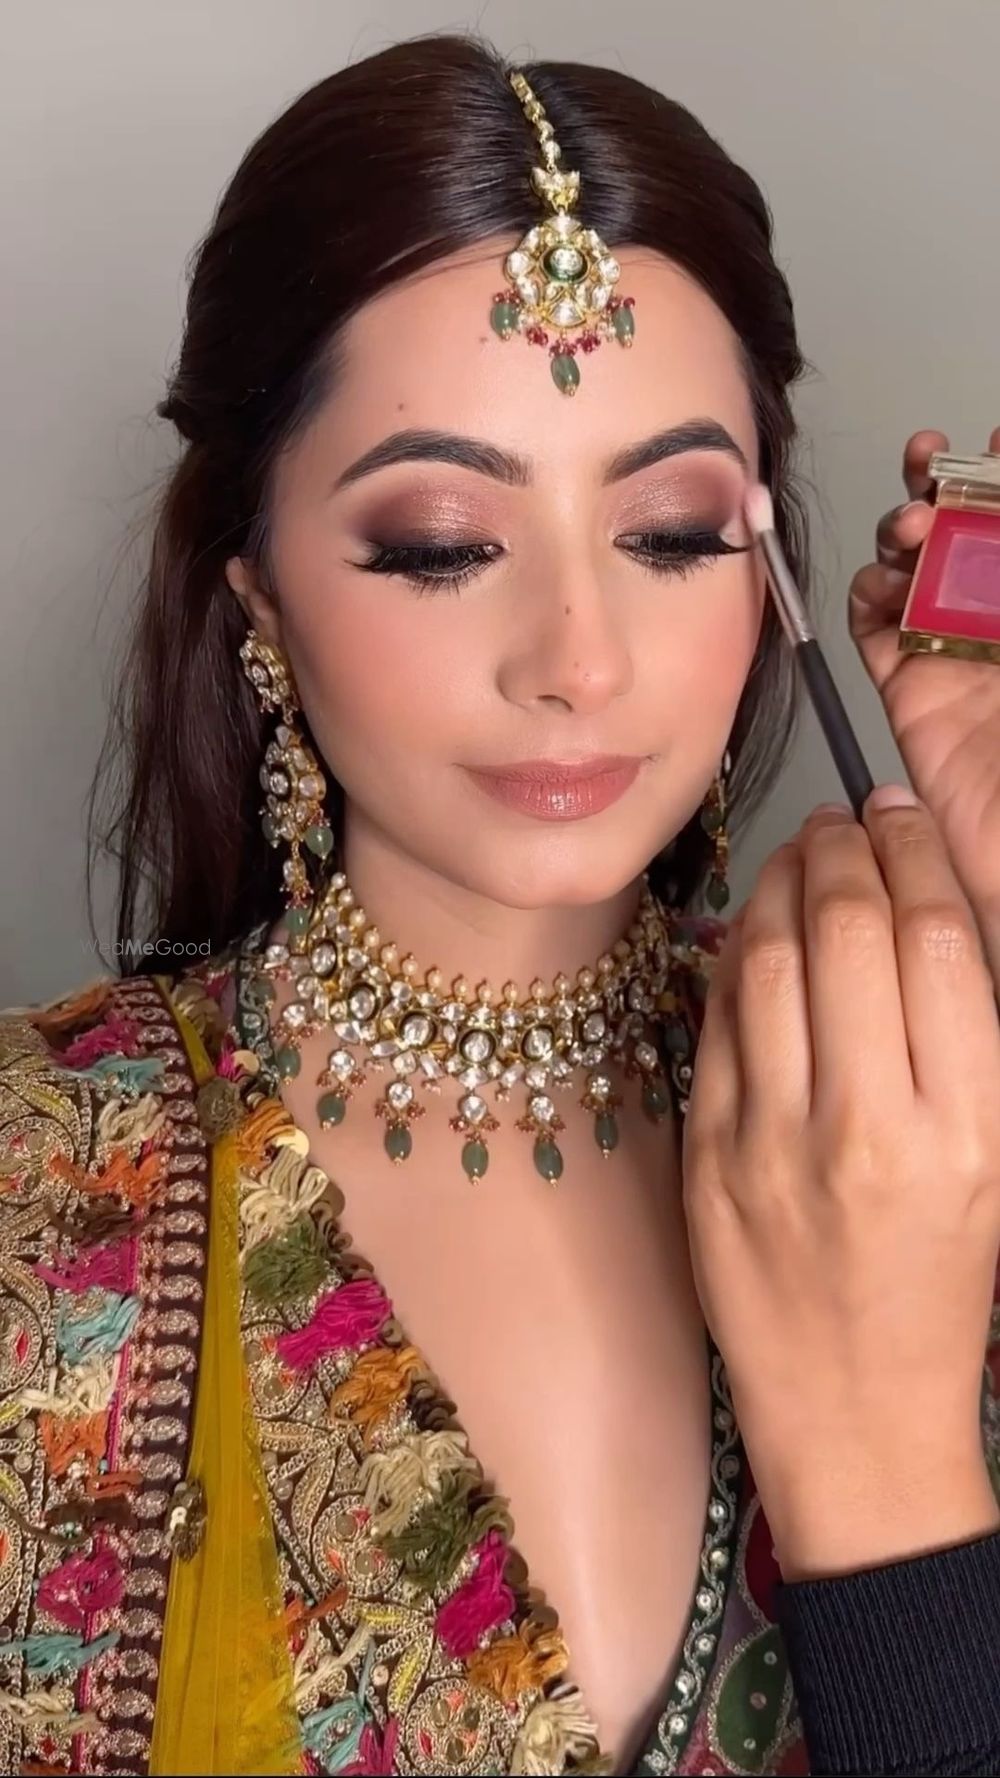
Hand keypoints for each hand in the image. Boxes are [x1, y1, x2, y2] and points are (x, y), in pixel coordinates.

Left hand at [682, 793, 999, 1581]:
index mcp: (966, 1126)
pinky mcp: (707, 1159)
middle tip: (845, 824)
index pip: (938, 940)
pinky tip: (751, 928)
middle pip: (847, 931)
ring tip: (798, 858)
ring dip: (779, 885)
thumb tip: (917, 910)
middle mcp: (869, 1126)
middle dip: (844, 849)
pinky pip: (714, 1022)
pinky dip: (731, 955)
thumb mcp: (993, 1165)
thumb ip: (958, 1044)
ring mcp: (774, 1141)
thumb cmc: (941, 1291)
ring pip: (764, 960)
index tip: (902, 817)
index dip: (915, 854)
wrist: (856, 1414)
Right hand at [850, 429, 999, 980]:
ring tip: (911, 529)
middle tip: (935, 466)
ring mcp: (956, 651)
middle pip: (962, 531)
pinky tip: (880, 583)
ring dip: (902, 532)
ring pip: (913, 568)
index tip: (994, 441)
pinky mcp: (909, 689)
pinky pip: (873, 627)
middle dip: (941, 487)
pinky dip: (866, 594)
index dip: (999, 473)